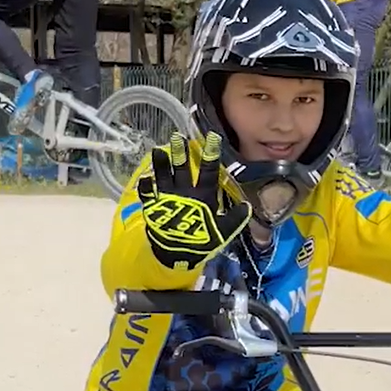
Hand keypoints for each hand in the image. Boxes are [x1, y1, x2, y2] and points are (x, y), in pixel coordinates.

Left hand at [137, 132, 250, 270]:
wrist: (176, 254)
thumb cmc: (202, 241)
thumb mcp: (223, 231)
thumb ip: (235, 218)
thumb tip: (246, 205)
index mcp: (203, 196)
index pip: (209, 170)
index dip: (211, 153)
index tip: (212, 136)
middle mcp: (184, 193)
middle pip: (182, 169)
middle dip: (180, 152)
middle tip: (177, 136)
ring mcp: (167, 199)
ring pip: (163, 177)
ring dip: (160, 164)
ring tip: (156, 150)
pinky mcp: (154, 208)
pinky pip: (148, 195)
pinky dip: (146, 186)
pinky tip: (144, 178)